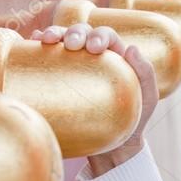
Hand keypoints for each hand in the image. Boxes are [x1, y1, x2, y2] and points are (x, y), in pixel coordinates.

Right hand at [31, 23, 158, 174]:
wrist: (114, 147)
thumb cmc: (134, 119)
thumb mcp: (147, 98)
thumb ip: (146, 74)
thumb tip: (132, 48)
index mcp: (115, 54)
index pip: (106, 35)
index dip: (99, 34)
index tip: (94, 47)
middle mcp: (94, 55)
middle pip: (82, 33)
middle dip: (75, 32)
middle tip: (72, 45)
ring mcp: (75, 65)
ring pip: (63, 40)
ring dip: (55, 34)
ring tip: (46, 40)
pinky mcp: (60, 78)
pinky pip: (47, 57)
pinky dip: (38, 46)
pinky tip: (32, 43)